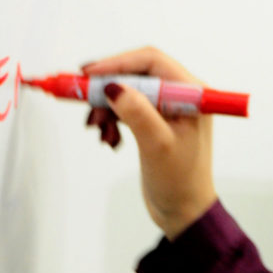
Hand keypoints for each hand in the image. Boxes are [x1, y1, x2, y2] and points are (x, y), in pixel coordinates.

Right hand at [83, 47, 216, 239]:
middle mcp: (180, 93)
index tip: (88, 74)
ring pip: (125, 90)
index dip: (117, 63)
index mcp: (192, 93)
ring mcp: (165, 107)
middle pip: (134, 73)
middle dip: (107, 88)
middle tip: (81, 97)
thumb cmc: (180, 181)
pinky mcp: (152, 119)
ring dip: (106, 107)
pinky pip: (124, 107)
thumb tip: (114, 87)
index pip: (150, 61)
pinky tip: (109, 137)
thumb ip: (138, 113)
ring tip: (100, 130)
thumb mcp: (158, 145)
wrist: (182, 211)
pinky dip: (110, 119)